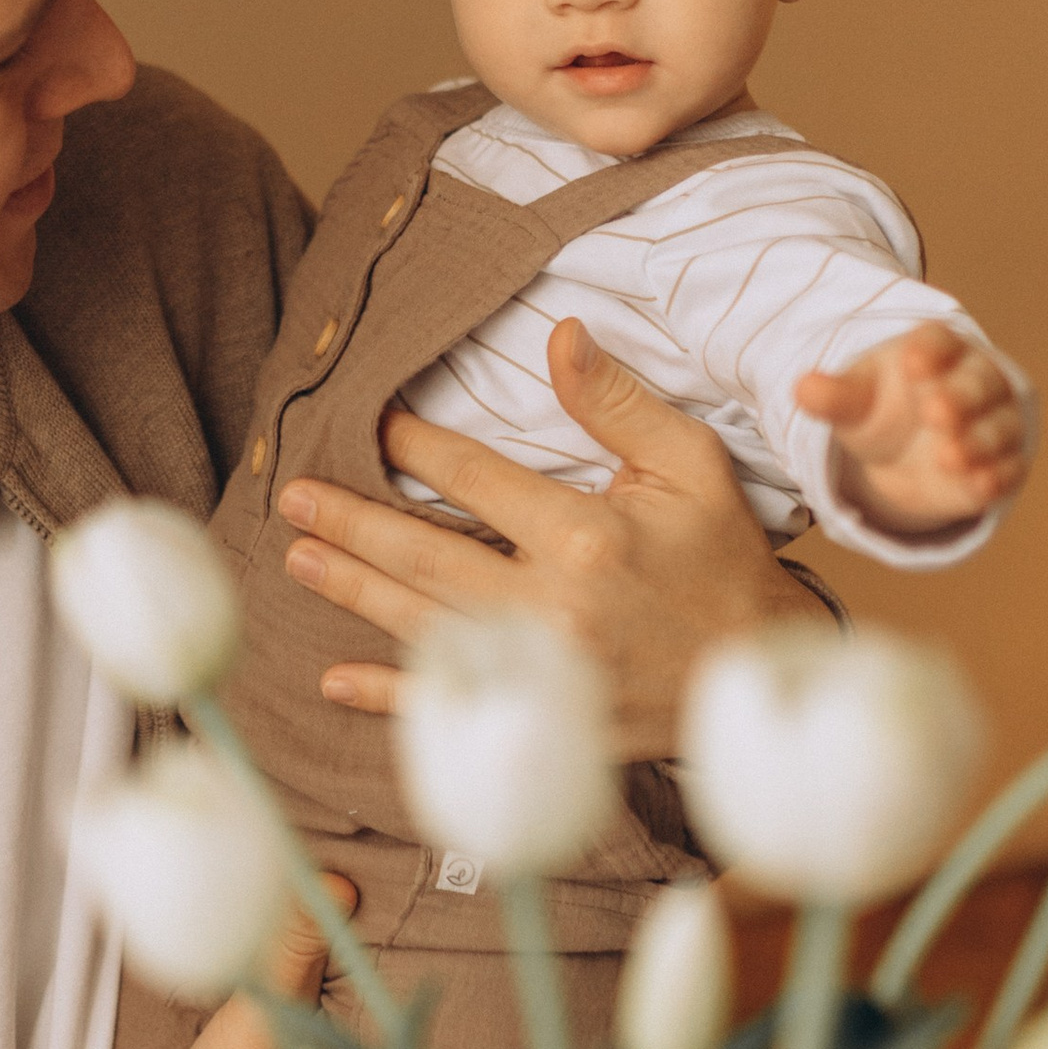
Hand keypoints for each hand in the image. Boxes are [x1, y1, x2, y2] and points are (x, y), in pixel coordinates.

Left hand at [276, 317, 817, 760]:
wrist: (754, 667)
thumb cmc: (723, 560)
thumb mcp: (689, 467)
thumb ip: (617, 404)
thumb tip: (561, 335)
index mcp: (585, 538)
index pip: (475, 479)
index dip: (416, 447)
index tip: (373, 423)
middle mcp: (551, 606)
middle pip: (426, 556)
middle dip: (352, 525)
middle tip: (293, 497)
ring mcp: (540, 669)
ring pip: (422, 624)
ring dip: (354, 591)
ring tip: (298, 558)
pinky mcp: (539, 714)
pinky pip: (448, 705)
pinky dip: (387, 696)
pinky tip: (334, 678)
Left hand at [795, 326, 1028, 535]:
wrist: (904, 452)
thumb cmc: (882, 407)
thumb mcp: (854, 401)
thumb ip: (834, 396)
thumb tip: (802, 389)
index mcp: (937, 350)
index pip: (940, 341)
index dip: (930, 350)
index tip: (910, 363)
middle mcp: (976, 381)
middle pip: (978, 382)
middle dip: (960, 397)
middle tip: (935, 412)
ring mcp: (995, 423)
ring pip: (998, 427)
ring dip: (978, 441)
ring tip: (947, 456)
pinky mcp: (1001, 465)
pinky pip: (1007, 469)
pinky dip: (996, 478)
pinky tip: (979, 487)